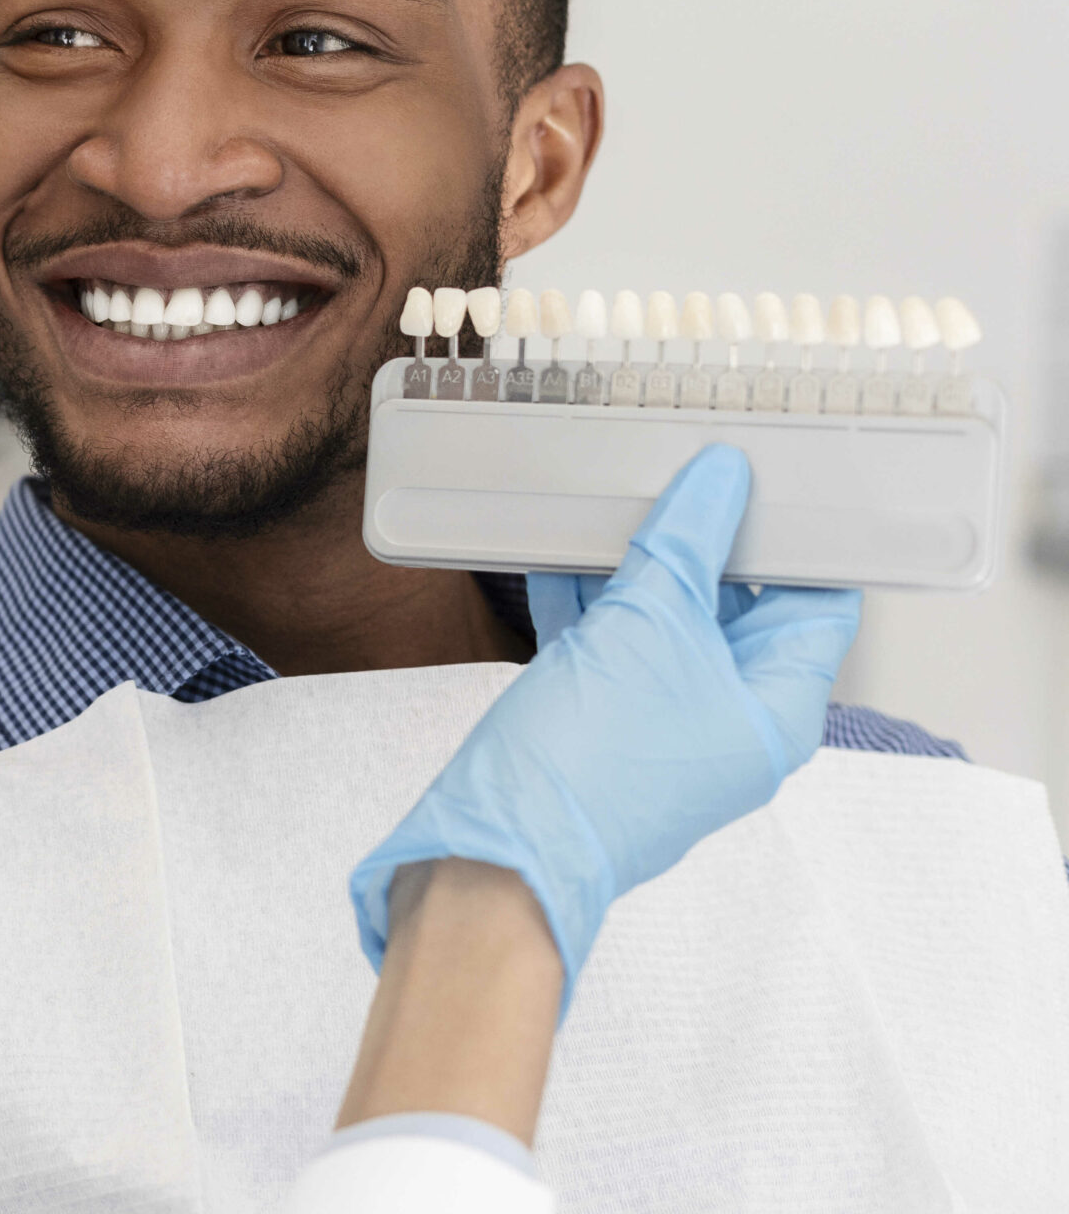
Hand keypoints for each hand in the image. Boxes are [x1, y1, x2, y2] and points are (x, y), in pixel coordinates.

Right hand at [347, 444, 860, 1004]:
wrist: (500, 845)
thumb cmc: (594, 758)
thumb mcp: (650, 624)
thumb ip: (688, 542)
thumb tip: (722, 478)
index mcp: (776, 708)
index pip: (817, 603)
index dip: (798, 538)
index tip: (770, 477)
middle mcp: (729, 719)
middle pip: (736, 608)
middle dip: (702, 541)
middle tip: (678, 472)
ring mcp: (664, 724)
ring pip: (664, 624)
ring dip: (636, 565)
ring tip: (611, 501)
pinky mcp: (603, 725)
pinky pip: (610, 647)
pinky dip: (589, 600)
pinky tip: (557, 553)